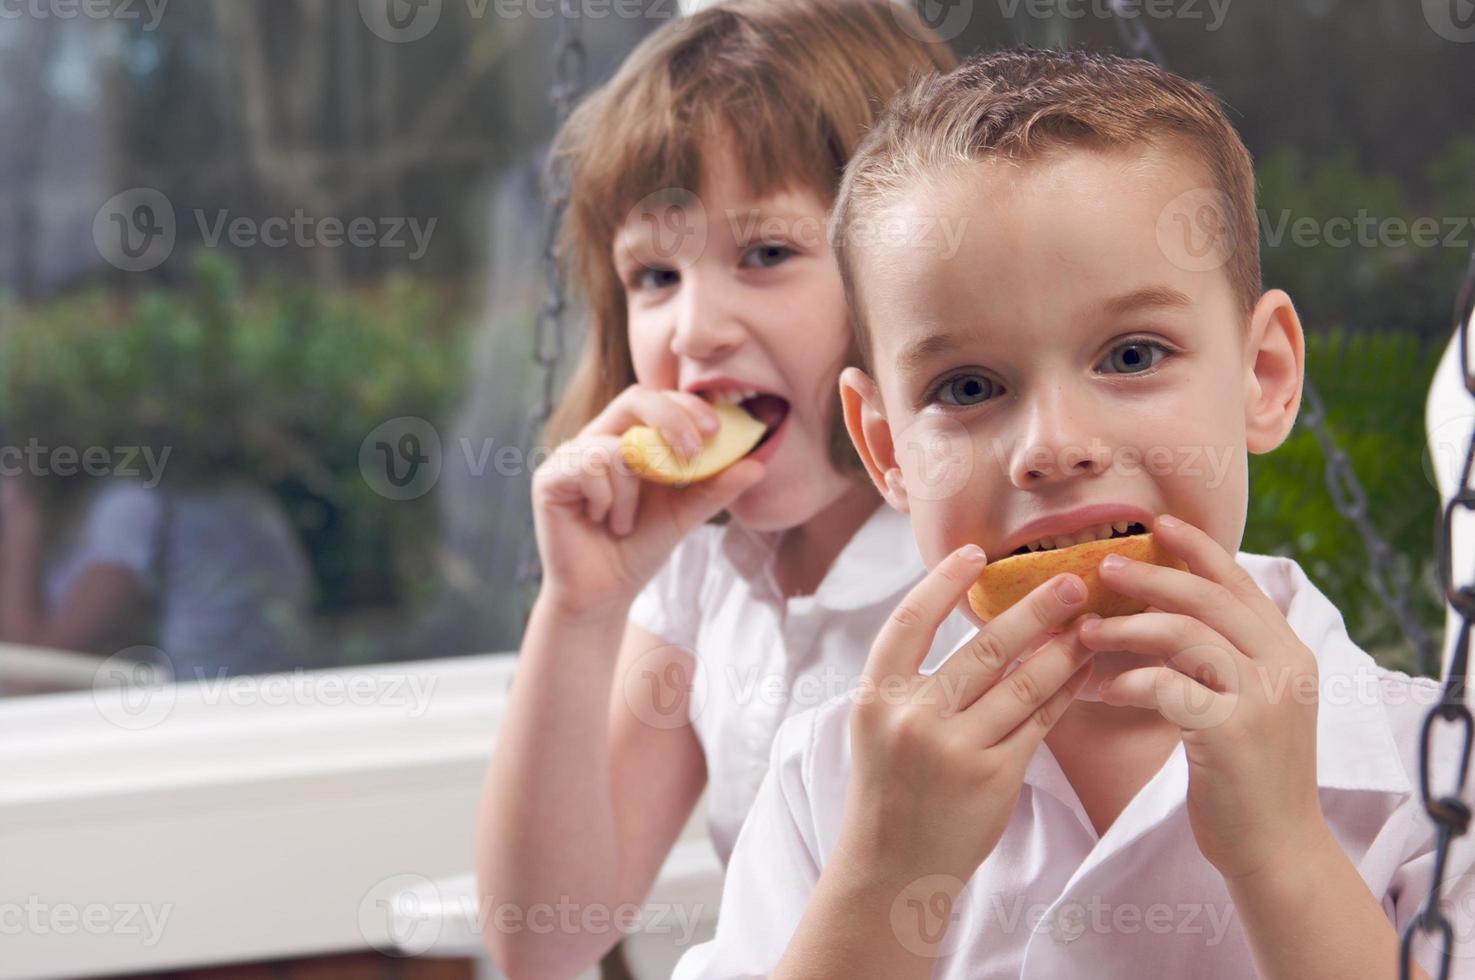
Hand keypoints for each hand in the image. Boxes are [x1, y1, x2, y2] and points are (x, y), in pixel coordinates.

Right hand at [531, 384, 765, 618]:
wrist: (603, 593)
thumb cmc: (640, 547)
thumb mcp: (685, 515)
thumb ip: (715, 488)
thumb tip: (758, 464)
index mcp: (630, 438)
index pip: (658, 399)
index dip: (688, 406)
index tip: (718, 430)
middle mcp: (599, 438)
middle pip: (635, 398)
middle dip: (671, 420)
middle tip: (694, 452)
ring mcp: (571, 455)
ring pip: (616, 446)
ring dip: (633, 491)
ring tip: (625, 523)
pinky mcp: (550, 477)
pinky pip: (589, 467)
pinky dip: (607, 499)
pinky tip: (602, 521)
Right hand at [835, 544, 1098, 886]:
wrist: (891, 868)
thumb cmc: (888, 788)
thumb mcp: (879, 725)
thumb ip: (913, 678)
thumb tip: (970, 619)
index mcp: (877, 696)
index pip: (911, 621)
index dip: (944, 582)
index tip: (975, 553)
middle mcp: (914, 719)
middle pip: (984, 647)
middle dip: (1035, 608)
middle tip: (1071, 579)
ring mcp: (957, 750)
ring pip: (1023, 682)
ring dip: (1063, 647)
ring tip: (1089, 620)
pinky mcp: (995, 778)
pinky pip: (1040, 722)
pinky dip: (1065, 690)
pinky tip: (1084, 669)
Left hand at [1079, 514, 1327, 880]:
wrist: (1277, 851)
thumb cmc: (1247, 776)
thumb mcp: (1249, 704)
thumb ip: (1223, 657)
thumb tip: (1163, 611)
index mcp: (1290, 652)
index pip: (1241, 583)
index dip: (1199, 549)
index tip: (1159, 523)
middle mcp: (1284, 667)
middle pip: (1209, 598)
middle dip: (1151, 576)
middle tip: (1102, 567)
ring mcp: (1263, 699)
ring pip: (1186, 635)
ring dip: (1127, 628)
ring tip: (1085, 632)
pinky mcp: (1233, 732)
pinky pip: (1168, 687)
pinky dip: (1128, 682)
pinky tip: (1099, 689)